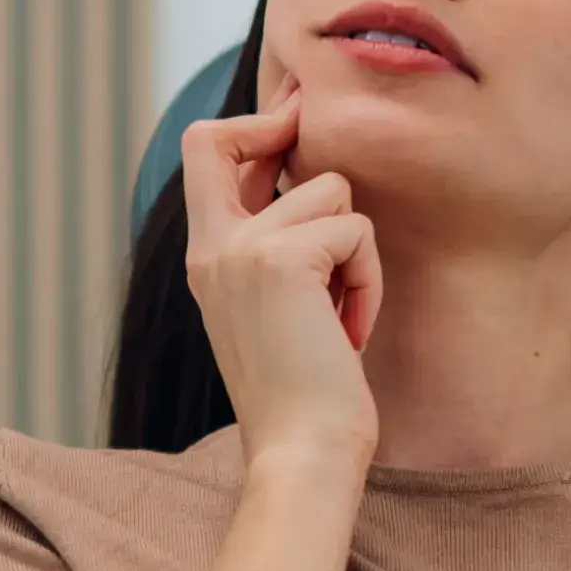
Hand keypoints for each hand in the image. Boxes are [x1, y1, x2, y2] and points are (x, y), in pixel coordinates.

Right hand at [182, 80, 381, 471]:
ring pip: (329, 189)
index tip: (292, 117)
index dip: (249, 124)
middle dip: (280, 126)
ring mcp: (241, 248)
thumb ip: (280, 250)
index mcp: (207, 258)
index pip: (202, 152)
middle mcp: (212, 247)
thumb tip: (315, 186)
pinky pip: (355, 232)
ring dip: (354, 252)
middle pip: (225, 136)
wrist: (303, 452)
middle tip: (313, 127)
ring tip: (341, 313)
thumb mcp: (281, 310)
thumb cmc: (306, 395)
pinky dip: (367, 282)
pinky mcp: (282, 258)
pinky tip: (350, 332)